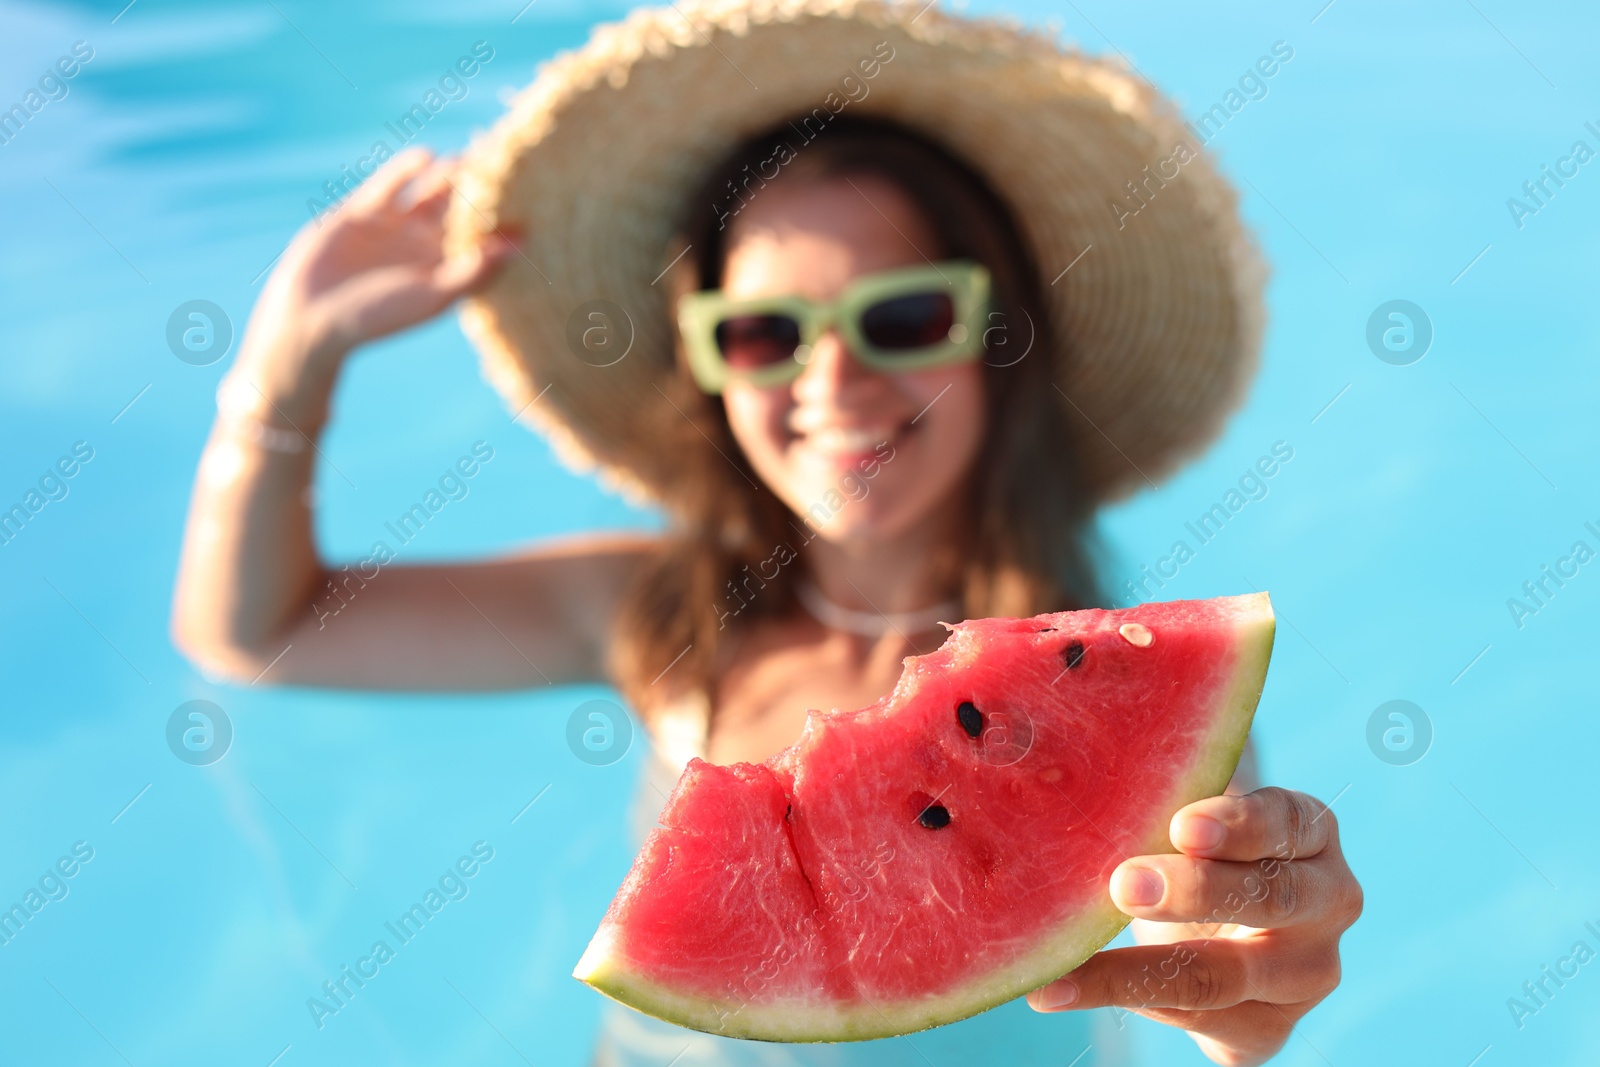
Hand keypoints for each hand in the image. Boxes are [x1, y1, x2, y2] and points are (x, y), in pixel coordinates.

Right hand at [233, 147, 519, 418]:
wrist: (312, 317)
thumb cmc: (378, 317)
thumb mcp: (433, 296)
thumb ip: (474, 271)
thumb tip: (519, 246)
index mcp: (446, 271)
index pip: (484, 240)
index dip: (504, 220)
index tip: (532, 196)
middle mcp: (424, 248)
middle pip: (460, 211)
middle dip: (481, 190)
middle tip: (508, 162)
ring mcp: (394, 228)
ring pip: (429, 194)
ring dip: (449, 176)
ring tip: (472, 156)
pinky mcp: (363, 213)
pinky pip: (391, 185)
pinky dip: (407, 171)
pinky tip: (427, 156)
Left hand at [1027, 787, 1361, 1065]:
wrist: (1219, 917)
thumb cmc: (1196, 843)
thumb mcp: (1193, 813)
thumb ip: (1166, 793)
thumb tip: (1082, 764)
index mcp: (1312, 834)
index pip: (1286, 822)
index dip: (1237, 825)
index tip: (1180, 825)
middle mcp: (1328, 904)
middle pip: (1269, 900)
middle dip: (1193, 892)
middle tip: (1122, 884)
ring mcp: (1306, 976)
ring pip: (1221, 978)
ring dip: (1137, 970)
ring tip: (1066, 968)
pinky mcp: (1267, 1030)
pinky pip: (1194, 1019)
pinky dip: (1120, 1001)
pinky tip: (1057, 990)